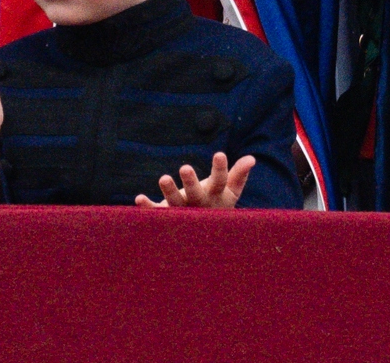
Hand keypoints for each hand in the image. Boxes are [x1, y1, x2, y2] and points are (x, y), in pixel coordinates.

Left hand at [137, 152, 255, 208]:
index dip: (220, 169)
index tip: (219, 154)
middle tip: (185, 167)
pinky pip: (157, 212)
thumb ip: (238, 175)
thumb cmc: (217, 205)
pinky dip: (148, 206)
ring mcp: (183, 213)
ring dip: (169, 191)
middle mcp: (200, 206)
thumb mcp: (229, 192)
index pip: (220, 182)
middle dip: (191, 182)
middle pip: (196, 194)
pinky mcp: (167, 217)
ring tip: (163, 178)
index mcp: (216, 197)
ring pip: (176, 203)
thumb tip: (251, 158)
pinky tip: (139, 198)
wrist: (204, 236)